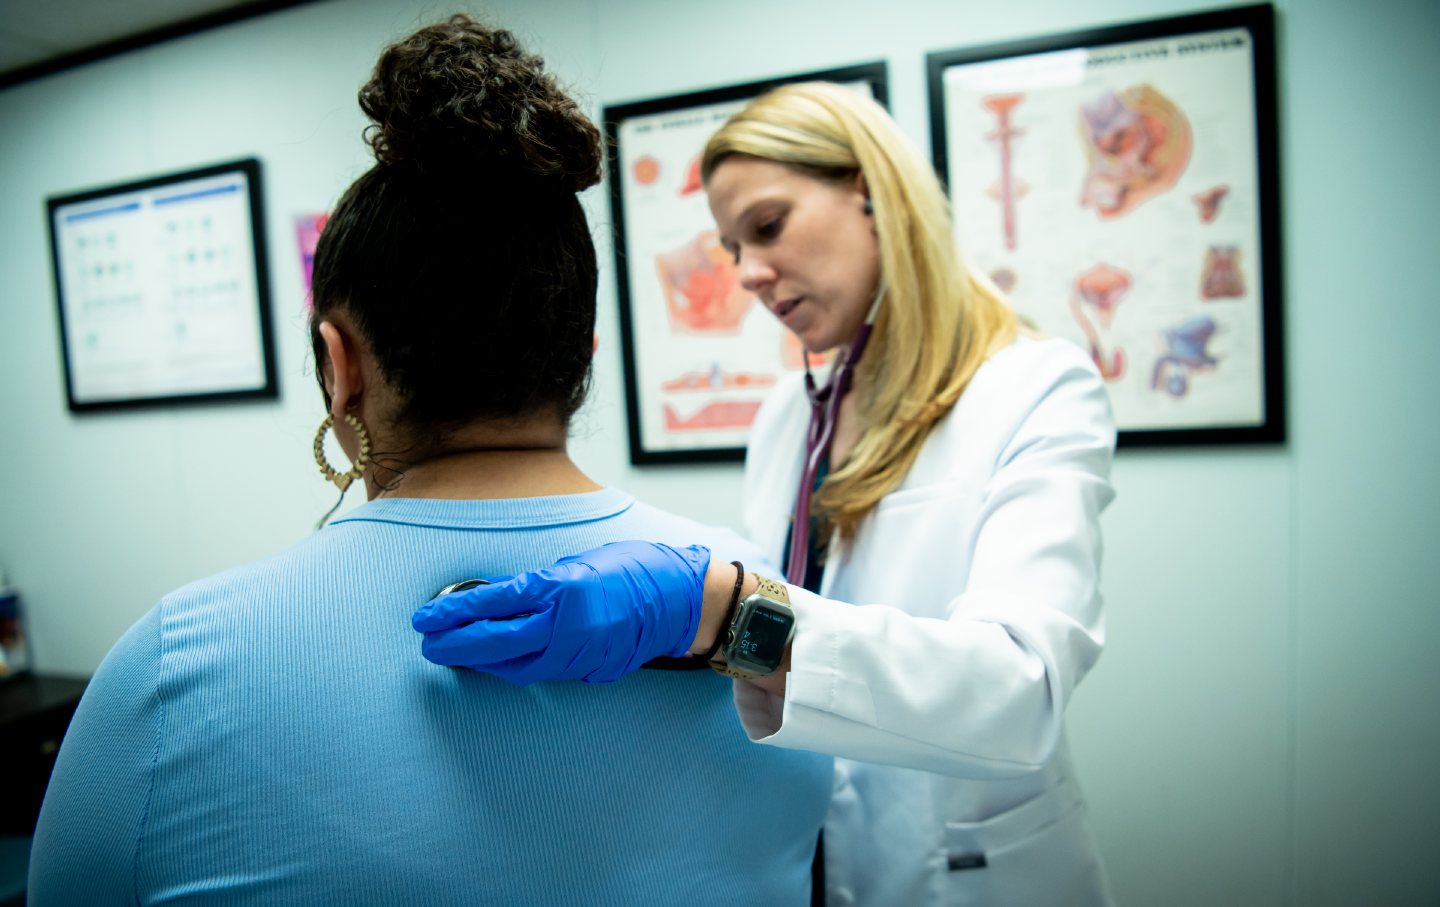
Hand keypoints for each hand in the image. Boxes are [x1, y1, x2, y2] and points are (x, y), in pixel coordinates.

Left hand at [412, 541, 710, 683]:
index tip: (425, 617)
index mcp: (560, 589)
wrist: (678, 598)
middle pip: (495, 641)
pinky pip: (539, 672)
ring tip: (455, 655)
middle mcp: (565, 625)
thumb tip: (498, 599)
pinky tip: (496, 663)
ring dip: (480, 662)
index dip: (454, 612)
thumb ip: (538, 584)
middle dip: (455, 645)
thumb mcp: (577, 564)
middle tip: (428, 646)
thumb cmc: (631, 568)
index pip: (492, 602)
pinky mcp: (588, 669)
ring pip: (514, 665)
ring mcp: (577, 652)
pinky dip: (512, 667)